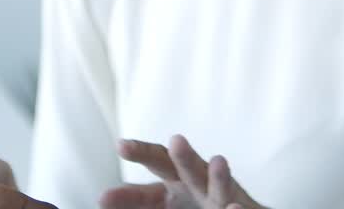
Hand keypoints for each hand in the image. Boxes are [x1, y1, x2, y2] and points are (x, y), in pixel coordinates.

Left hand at [105, 135, 264, 208]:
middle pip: (188, 166)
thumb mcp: (160, 202)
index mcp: (172, 184)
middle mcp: (196, 185)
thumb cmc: (192, 205)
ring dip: (219, 174)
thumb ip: (136, 198)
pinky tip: (233, 208)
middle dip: (183, 155)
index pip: (155, 163)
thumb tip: (103, 197)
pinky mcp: (240, 207)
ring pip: (218, 184)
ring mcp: (219, 197)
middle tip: (177, 141)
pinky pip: (234, 207)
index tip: (122, 145)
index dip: (141, 153)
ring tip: (219, 161)